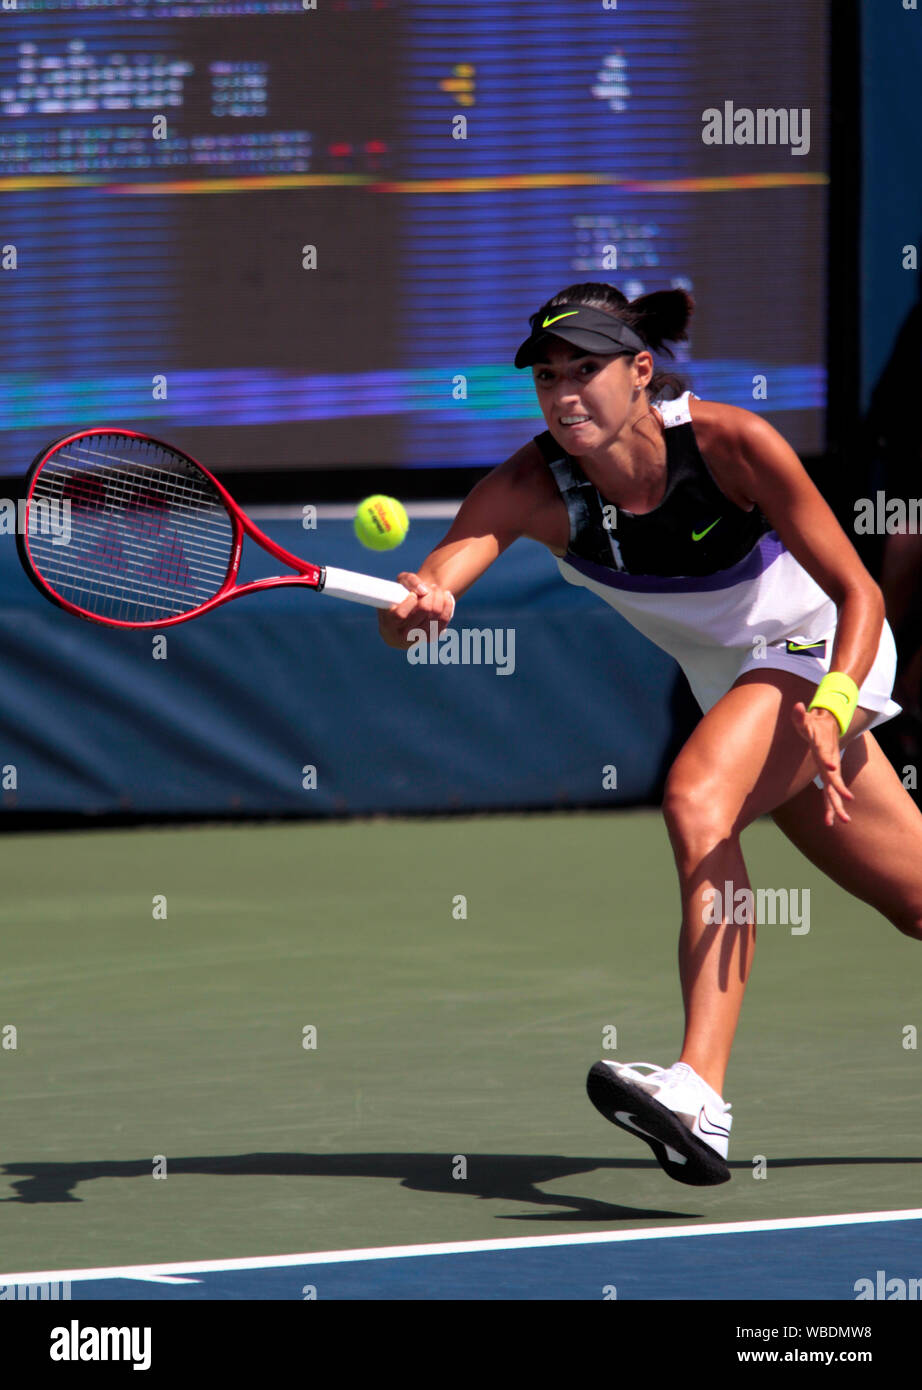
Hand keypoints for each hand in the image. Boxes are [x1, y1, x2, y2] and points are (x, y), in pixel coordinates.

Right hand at [376, 572, 454, 648]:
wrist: (404, 619)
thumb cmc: (398, 598)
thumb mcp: (398, 585)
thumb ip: (408, 581)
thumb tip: (424, 591)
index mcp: (388, 624)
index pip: (400, 614)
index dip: (409, 601)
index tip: (413, 594)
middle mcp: (402, 635)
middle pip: (424, 610)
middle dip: (429, 593)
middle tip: (429, 586)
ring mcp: (418, 638)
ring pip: (436, 613)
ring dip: (439, 596)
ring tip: (435, 588)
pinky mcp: (431, 638)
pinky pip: (444, 619)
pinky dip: (447, 605)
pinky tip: (446, 595)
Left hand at [791, 702, 855, 826]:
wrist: (829, 727)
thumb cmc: (813, 725)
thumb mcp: (805, 719)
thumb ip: (800, 715)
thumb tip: (797, 706)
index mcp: (824, 750)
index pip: (826, 756)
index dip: (829, 762)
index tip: (833, 769)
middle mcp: (830, 764)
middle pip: (835, 779)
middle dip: (840, 791)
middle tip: (847, 802)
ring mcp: (831, 771)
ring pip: (834, 792)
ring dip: (837, 806)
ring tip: (843, 822)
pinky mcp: (829, 776)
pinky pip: (829, 795)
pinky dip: (830, 808)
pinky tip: (829, 822)